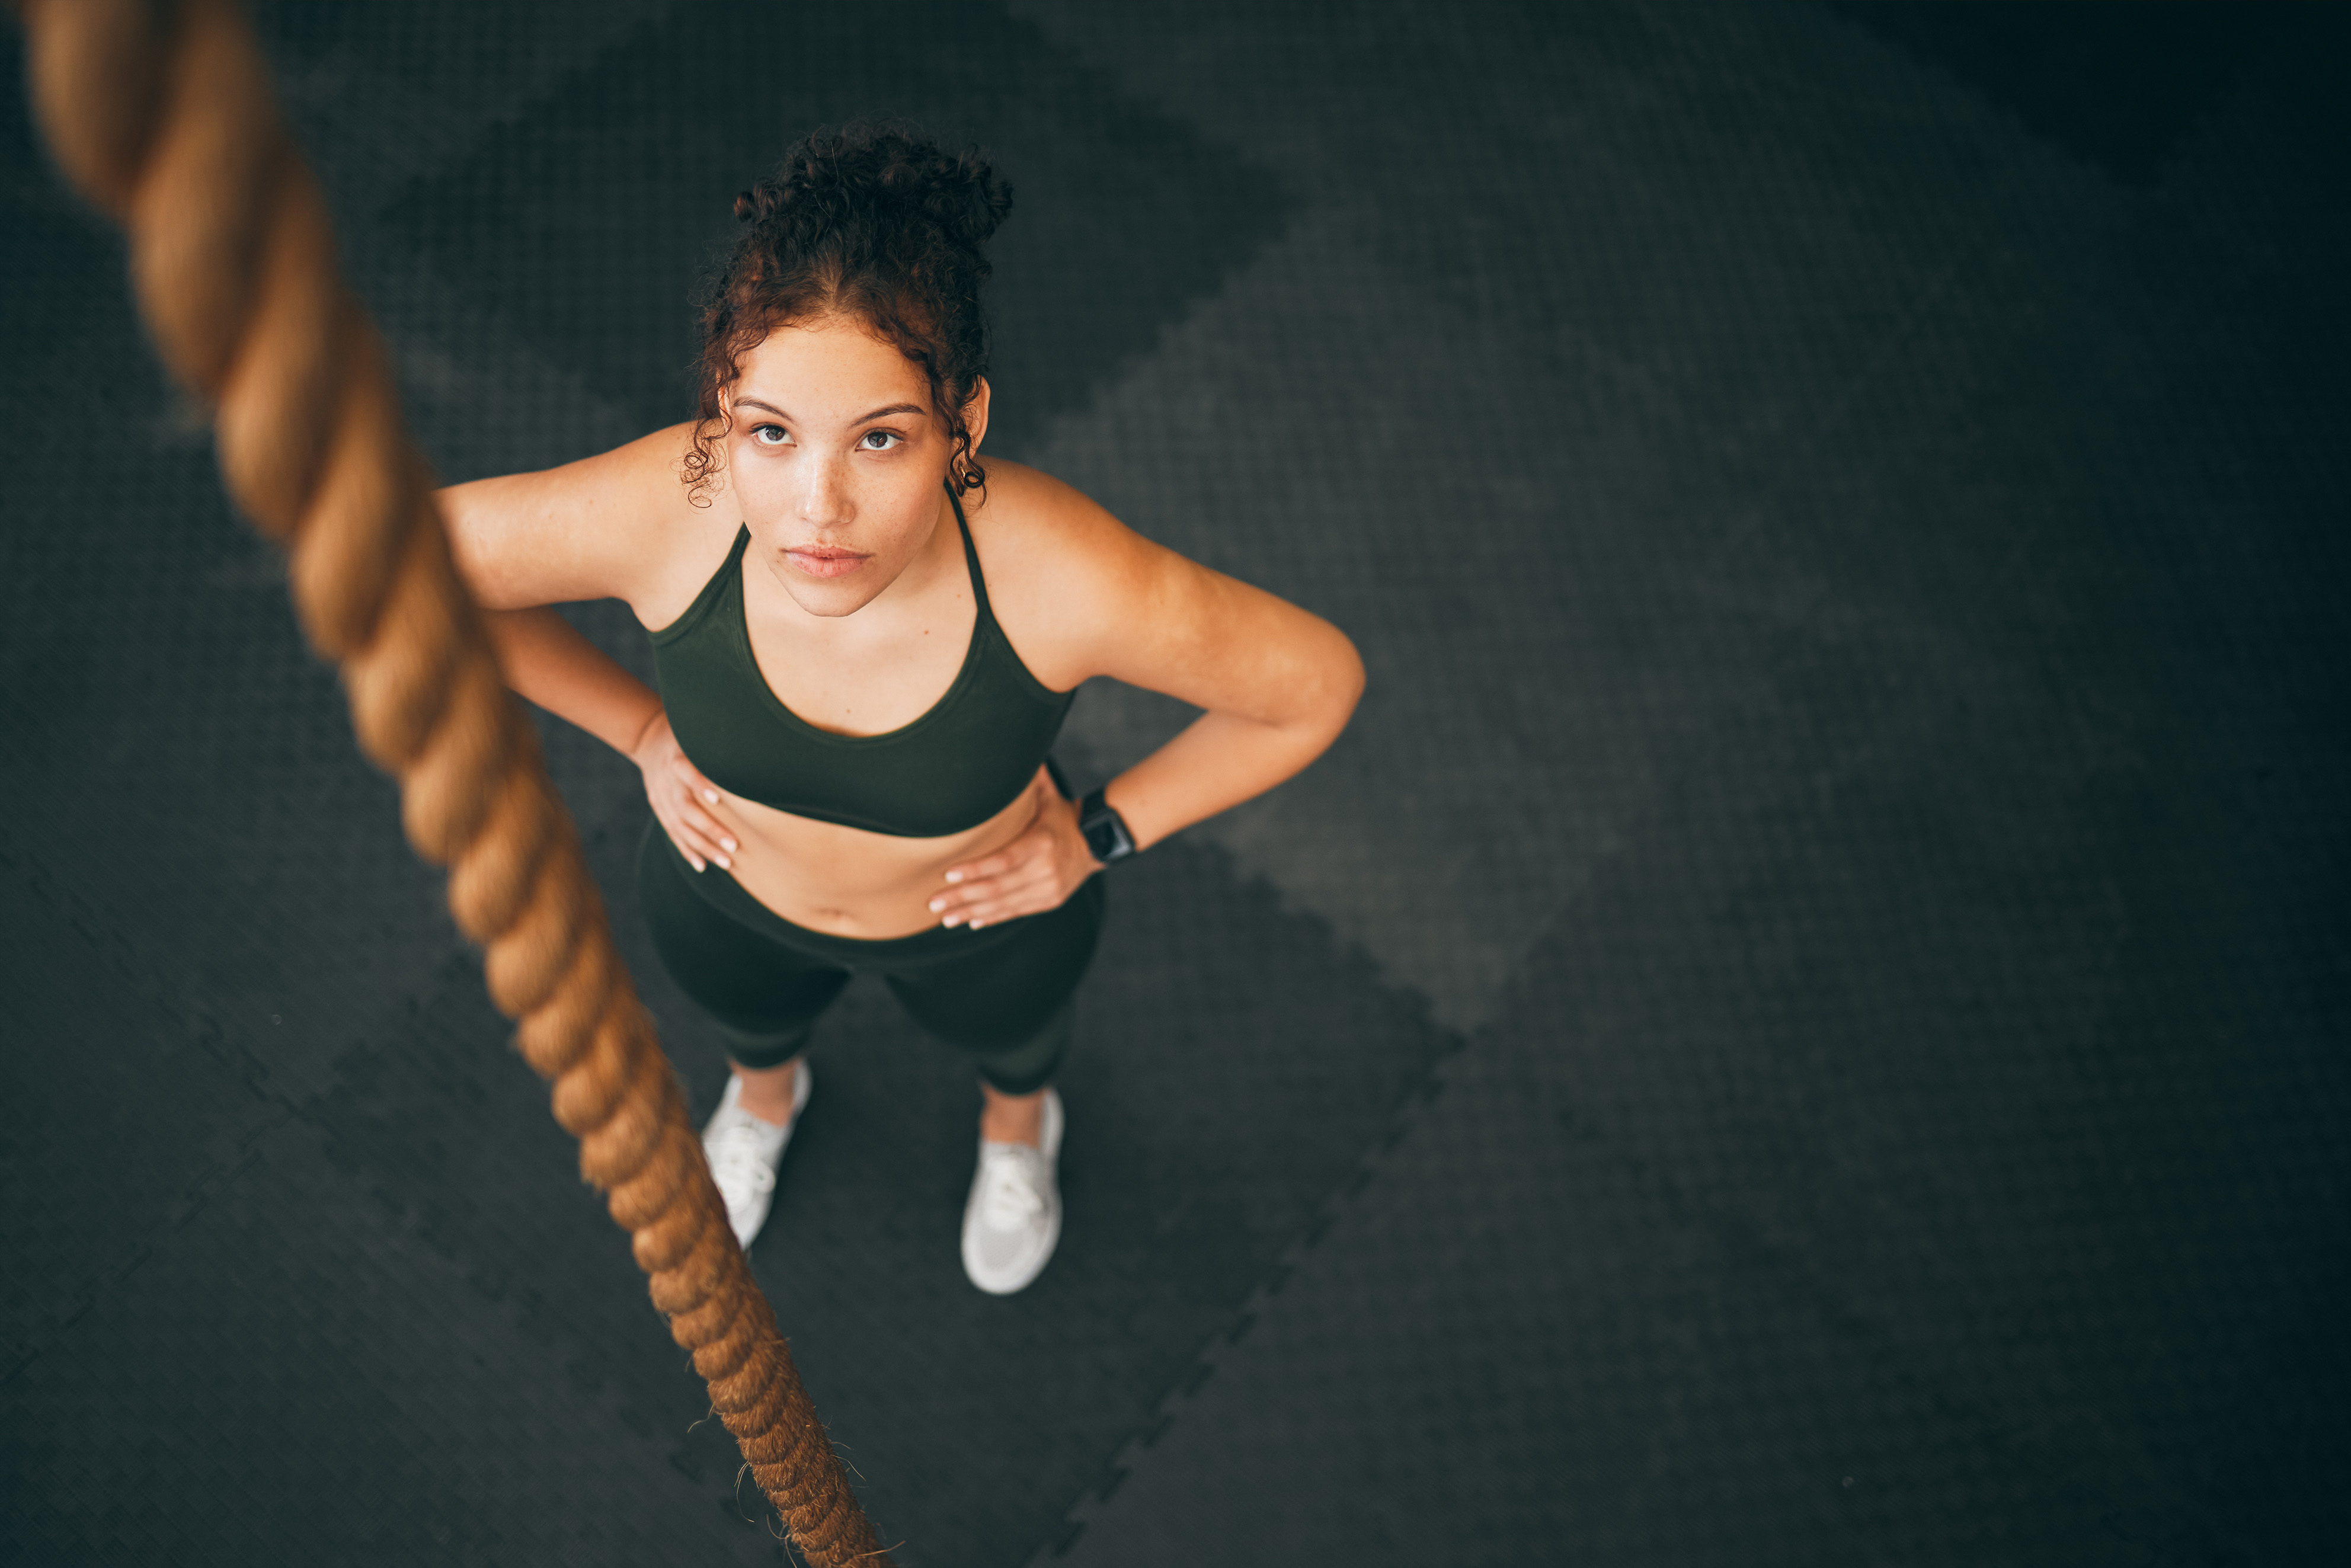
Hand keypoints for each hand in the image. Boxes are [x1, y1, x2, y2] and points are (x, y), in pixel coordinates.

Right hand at [632, 710, 736, 872]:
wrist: (648, 739)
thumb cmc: (687, 735)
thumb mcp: (697, 732)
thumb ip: (716, 743)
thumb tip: (752, 748)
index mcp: (677, 757)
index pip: (686, 771)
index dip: (700, 785)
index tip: (718, 800)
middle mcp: (666, 779)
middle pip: (685, 808)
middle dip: (710, 829)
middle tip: (734, 845)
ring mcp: (660, 796)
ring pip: (679, 826)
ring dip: (703, 846)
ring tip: (726, 862)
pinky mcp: (658, 807)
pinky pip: (672, 832)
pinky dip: (687, 850)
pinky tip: (702, 865)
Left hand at [930, 766, 1098, 928]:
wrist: (1096, 843)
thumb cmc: (1062, 816)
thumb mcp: (1049, 795)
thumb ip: (1029, 779)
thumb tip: (1010, 746)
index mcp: (1042, 842)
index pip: (1003, 860)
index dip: (974, 870)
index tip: (947, 875)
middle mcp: (1045, 870)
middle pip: (997, 887)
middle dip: (962, 896)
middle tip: (933, 902)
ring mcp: (1048, 889)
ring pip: (1003, 904)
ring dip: (971, 911)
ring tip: (945, 917)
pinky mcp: (1048, 901)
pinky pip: (1015, 911)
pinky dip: (992, 917)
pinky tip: (971, 920)